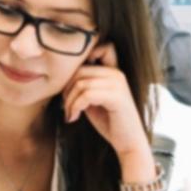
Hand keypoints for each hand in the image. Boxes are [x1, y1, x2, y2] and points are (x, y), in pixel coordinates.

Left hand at [62, 42, 150, 159]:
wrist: (128, 142)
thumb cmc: (110, 122)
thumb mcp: (93, 99)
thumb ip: (84, 85)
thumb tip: (62, 78)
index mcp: (114, 71)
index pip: (101, 48)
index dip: (83, 60)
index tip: (74, 86)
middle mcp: (117, 73)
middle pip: (80, 69)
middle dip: (67, 89)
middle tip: (65, 107)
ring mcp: (118, 83)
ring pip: (81, 83)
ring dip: (69, 101)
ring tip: (70, 115)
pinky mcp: (116, 96)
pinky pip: (86, 95)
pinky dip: (75, 107)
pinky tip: (74, 118)